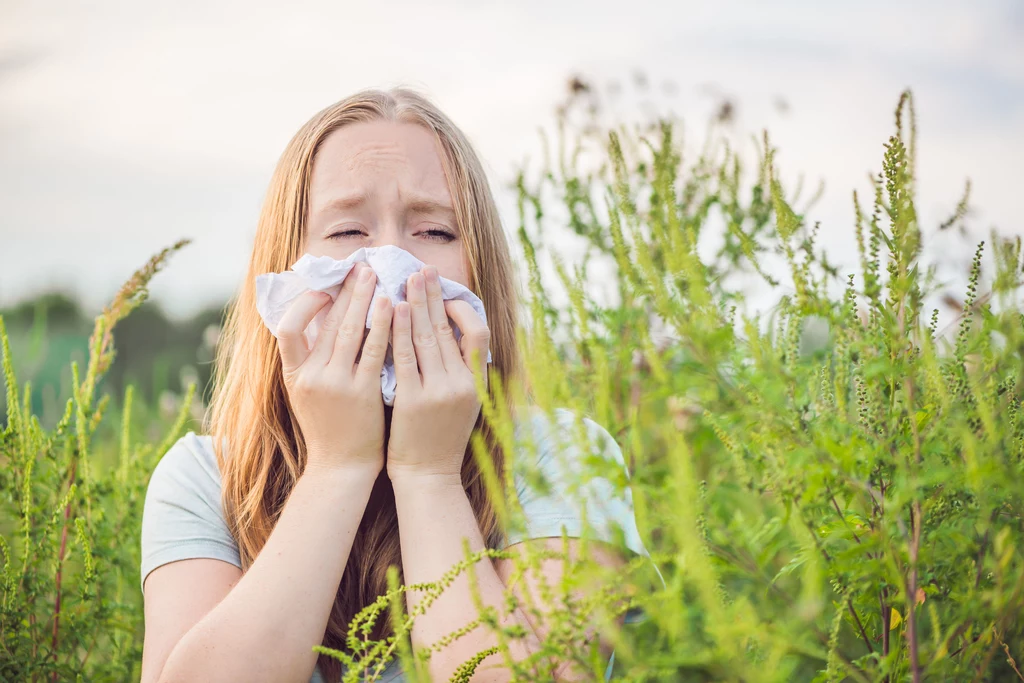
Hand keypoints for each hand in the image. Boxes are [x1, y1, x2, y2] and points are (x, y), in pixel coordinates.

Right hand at [276, 262, 392, 473]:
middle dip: (344, 290)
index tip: (324, 290)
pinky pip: (373, 350)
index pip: (286, 330)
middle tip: (360, 265)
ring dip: (363, 299)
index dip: (304, 305)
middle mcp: (311, 377)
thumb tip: (317, 320)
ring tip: (375, 276)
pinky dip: (383, 325)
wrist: (343, 467)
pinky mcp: (362, 392)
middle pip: (326, 322)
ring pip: (349, 331)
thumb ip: (307, 361)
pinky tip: (392, 306)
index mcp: (293, 376)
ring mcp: (336, 385)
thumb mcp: (306, 394)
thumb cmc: (329, 428)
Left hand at [386, 264, 490, 482]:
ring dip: (417, 304)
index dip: (462, 310)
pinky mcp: (413, 400)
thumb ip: (462, 374)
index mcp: (476, 385)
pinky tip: (394, 311)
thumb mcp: (464, 406)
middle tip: (423, 270)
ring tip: (407, 280)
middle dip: (434, 296)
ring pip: (428, 338)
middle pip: (448, 329)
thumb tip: (456, 339)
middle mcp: (461, 385)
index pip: (477, 335)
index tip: (446, 295)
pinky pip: (405, 357)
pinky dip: (400, 331)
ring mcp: (438, 392)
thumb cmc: (441, 440)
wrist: (428, 477)